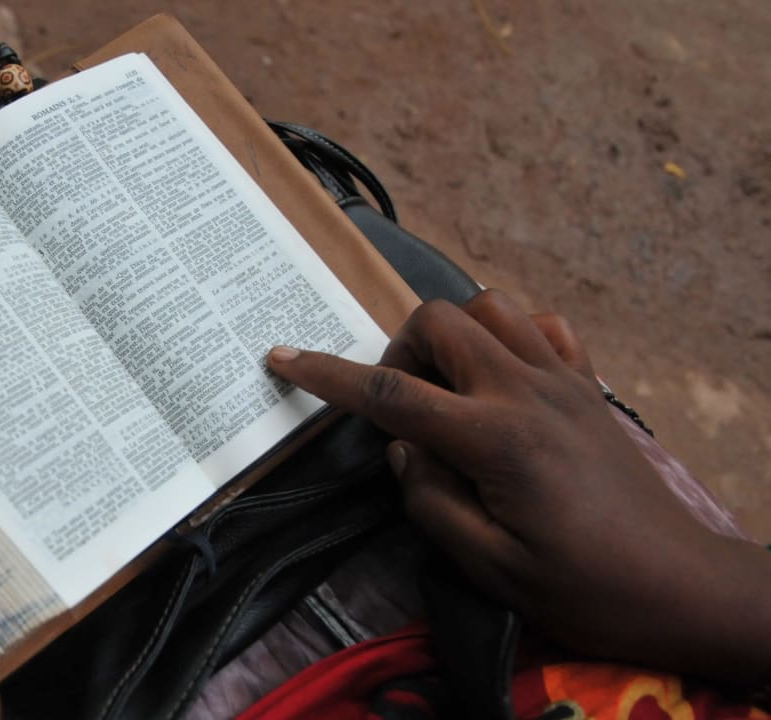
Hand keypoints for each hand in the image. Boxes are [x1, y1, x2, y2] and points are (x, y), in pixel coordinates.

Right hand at [268, 289, 770, 681]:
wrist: (678, 584)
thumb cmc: (579, 586)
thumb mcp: (486, 563)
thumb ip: (429, 498)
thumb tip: (402, 447)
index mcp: (493, 439)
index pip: (390, 393)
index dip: (327, 375)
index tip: (282, 357)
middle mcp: (526, 390)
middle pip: (440, 321)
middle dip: (400, 352)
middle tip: (404, 409)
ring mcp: (564, 379)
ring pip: (491, 306)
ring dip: (454, 336)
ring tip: (450, 389)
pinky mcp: (589, 384)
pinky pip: (542, 326)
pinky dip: (510, 337)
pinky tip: (503, 380)